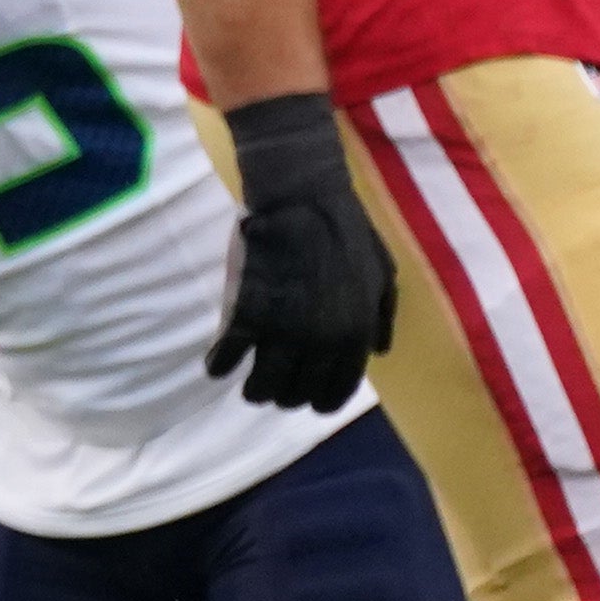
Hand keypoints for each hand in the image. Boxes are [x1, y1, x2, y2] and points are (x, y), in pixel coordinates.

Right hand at [207, 92, 395, 411]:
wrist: (301, 198)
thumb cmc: (346, 231)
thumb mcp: (383, 274)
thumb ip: (383, 316)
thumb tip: (379, 351)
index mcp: (355, 334)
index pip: (338, 390)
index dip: (321, 402)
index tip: (308, 402)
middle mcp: (320, 342)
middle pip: (296, 394)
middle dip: (285, 395)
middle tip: (275, 384)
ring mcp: (280, 331)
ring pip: (260, 388)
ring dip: (254, 390)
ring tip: (247, 381)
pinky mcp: (245, 315)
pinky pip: (225, 358)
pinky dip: (218, 365)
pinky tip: (216, 362)